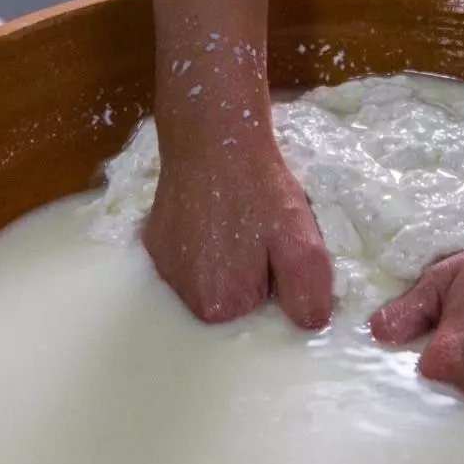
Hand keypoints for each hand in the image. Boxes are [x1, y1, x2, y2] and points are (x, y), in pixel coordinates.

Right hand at [144, 144, 332, 329]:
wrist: (214, 139)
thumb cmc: (260, 190)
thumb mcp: (299, 241)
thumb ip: (306, 291)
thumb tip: (309, 325)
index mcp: (218, 305)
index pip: (258, 310)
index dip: (274, 281)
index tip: (275, 248)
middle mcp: (182, 296)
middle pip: (230, 297)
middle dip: (250, 272)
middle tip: (259, 231)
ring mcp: (163, 268)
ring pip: (209, 276)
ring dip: (225, 256)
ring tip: (235, 218)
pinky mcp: (153, 242)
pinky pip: (188, 255)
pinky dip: (202, 240)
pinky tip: (212, 213)